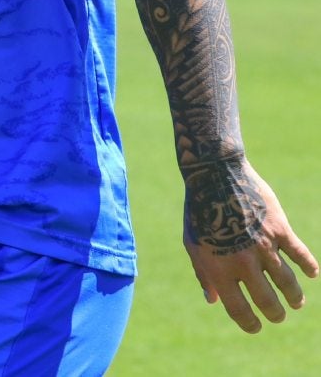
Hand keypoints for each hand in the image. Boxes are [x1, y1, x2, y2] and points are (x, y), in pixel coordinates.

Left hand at [182, 156, 318, 332]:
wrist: (215, 173)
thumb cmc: (200, 210)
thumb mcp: (192, 242)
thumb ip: (203, 272)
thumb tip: (212, 300)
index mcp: (218, 268)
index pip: (238, 309)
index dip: (249, 323)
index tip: (256, 326)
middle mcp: (243, 262)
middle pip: (267, 301)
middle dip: (274, 313)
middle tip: (277, 315)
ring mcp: (263, 246)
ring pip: (287, 283)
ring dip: (294, 297)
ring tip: (295, 302)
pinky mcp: (279, 229)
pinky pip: (300, 254)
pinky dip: (309, 266)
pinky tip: (312, 273)